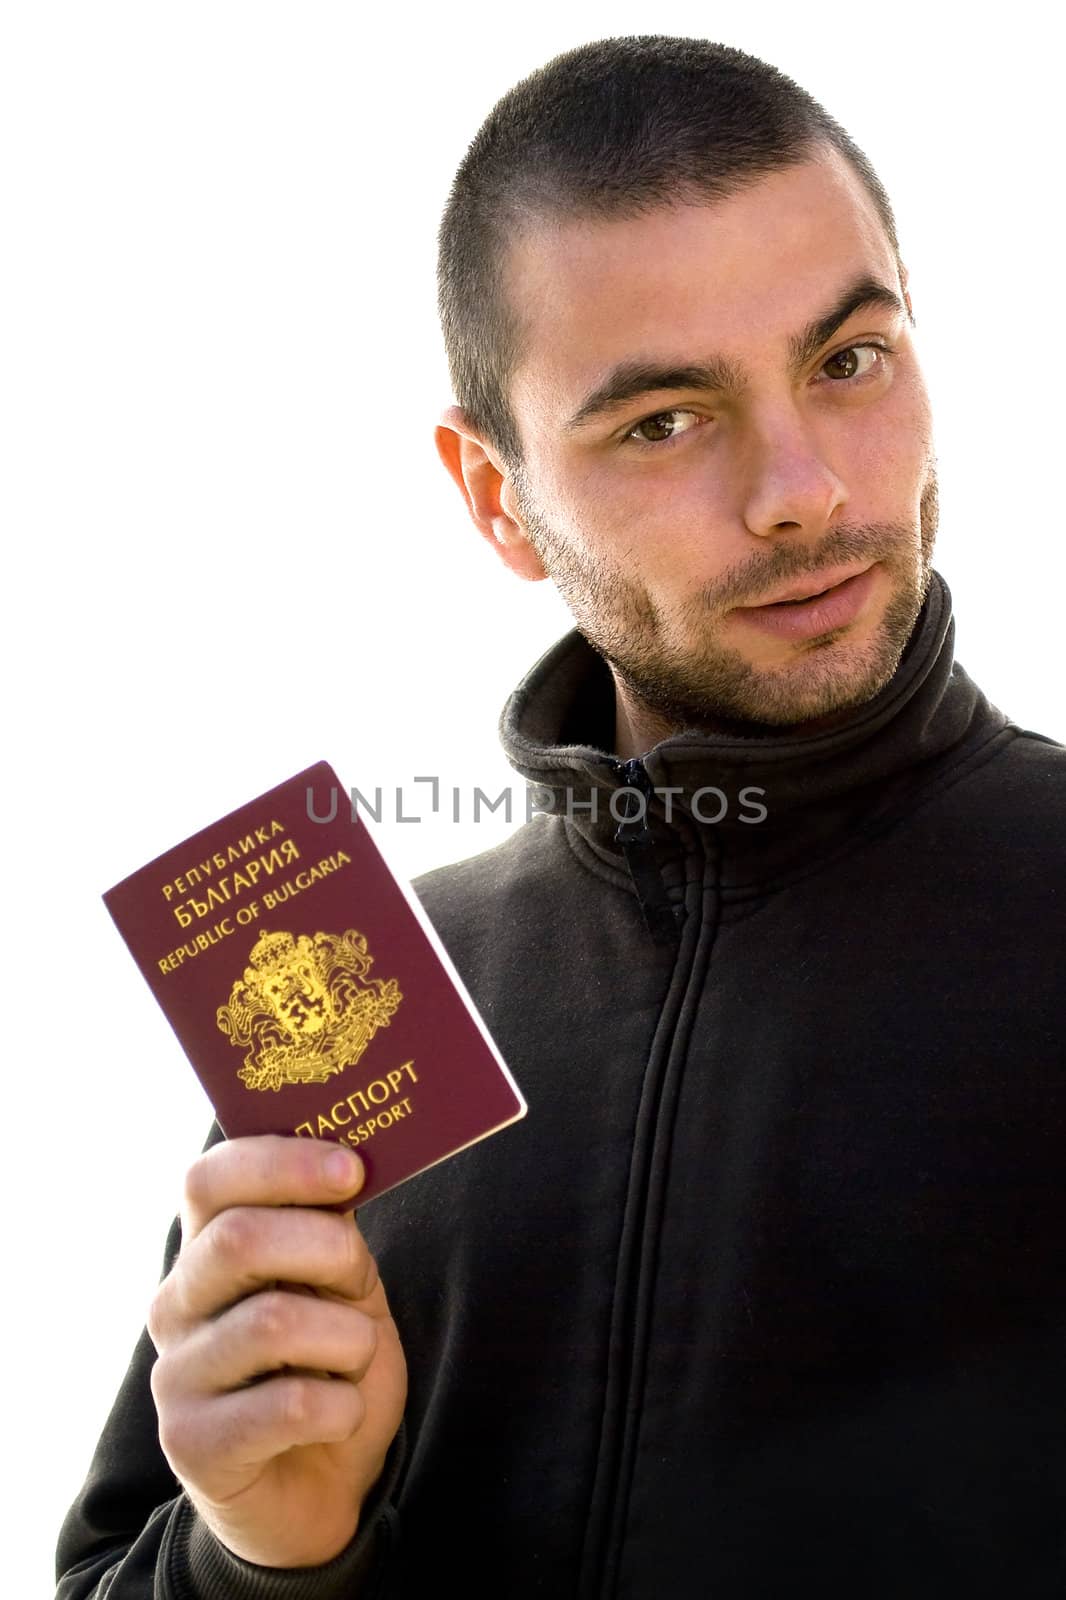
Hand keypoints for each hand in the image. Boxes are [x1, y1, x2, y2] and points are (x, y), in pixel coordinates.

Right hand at [147, 1135, 406, 1567]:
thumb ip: (330, 1225)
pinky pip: (290, 1405)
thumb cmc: (328, 1366)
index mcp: (204, 1251)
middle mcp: (175, 1305)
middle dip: (328, 1250)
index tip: (352, 1169)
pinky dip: (342, 1406)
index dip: (282, 1163)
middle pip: (239, 1239)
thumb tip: (350, 1156)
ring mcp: (176, 1377)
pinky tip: (339, 1415)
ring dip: (347, 1339)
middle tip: (359, 1282)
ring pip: (274, 1323)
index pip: (209, 1179)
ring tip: (353, 1360)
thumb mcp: (339, 1284)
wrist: (315, 1489)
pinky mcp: (194, 1446)